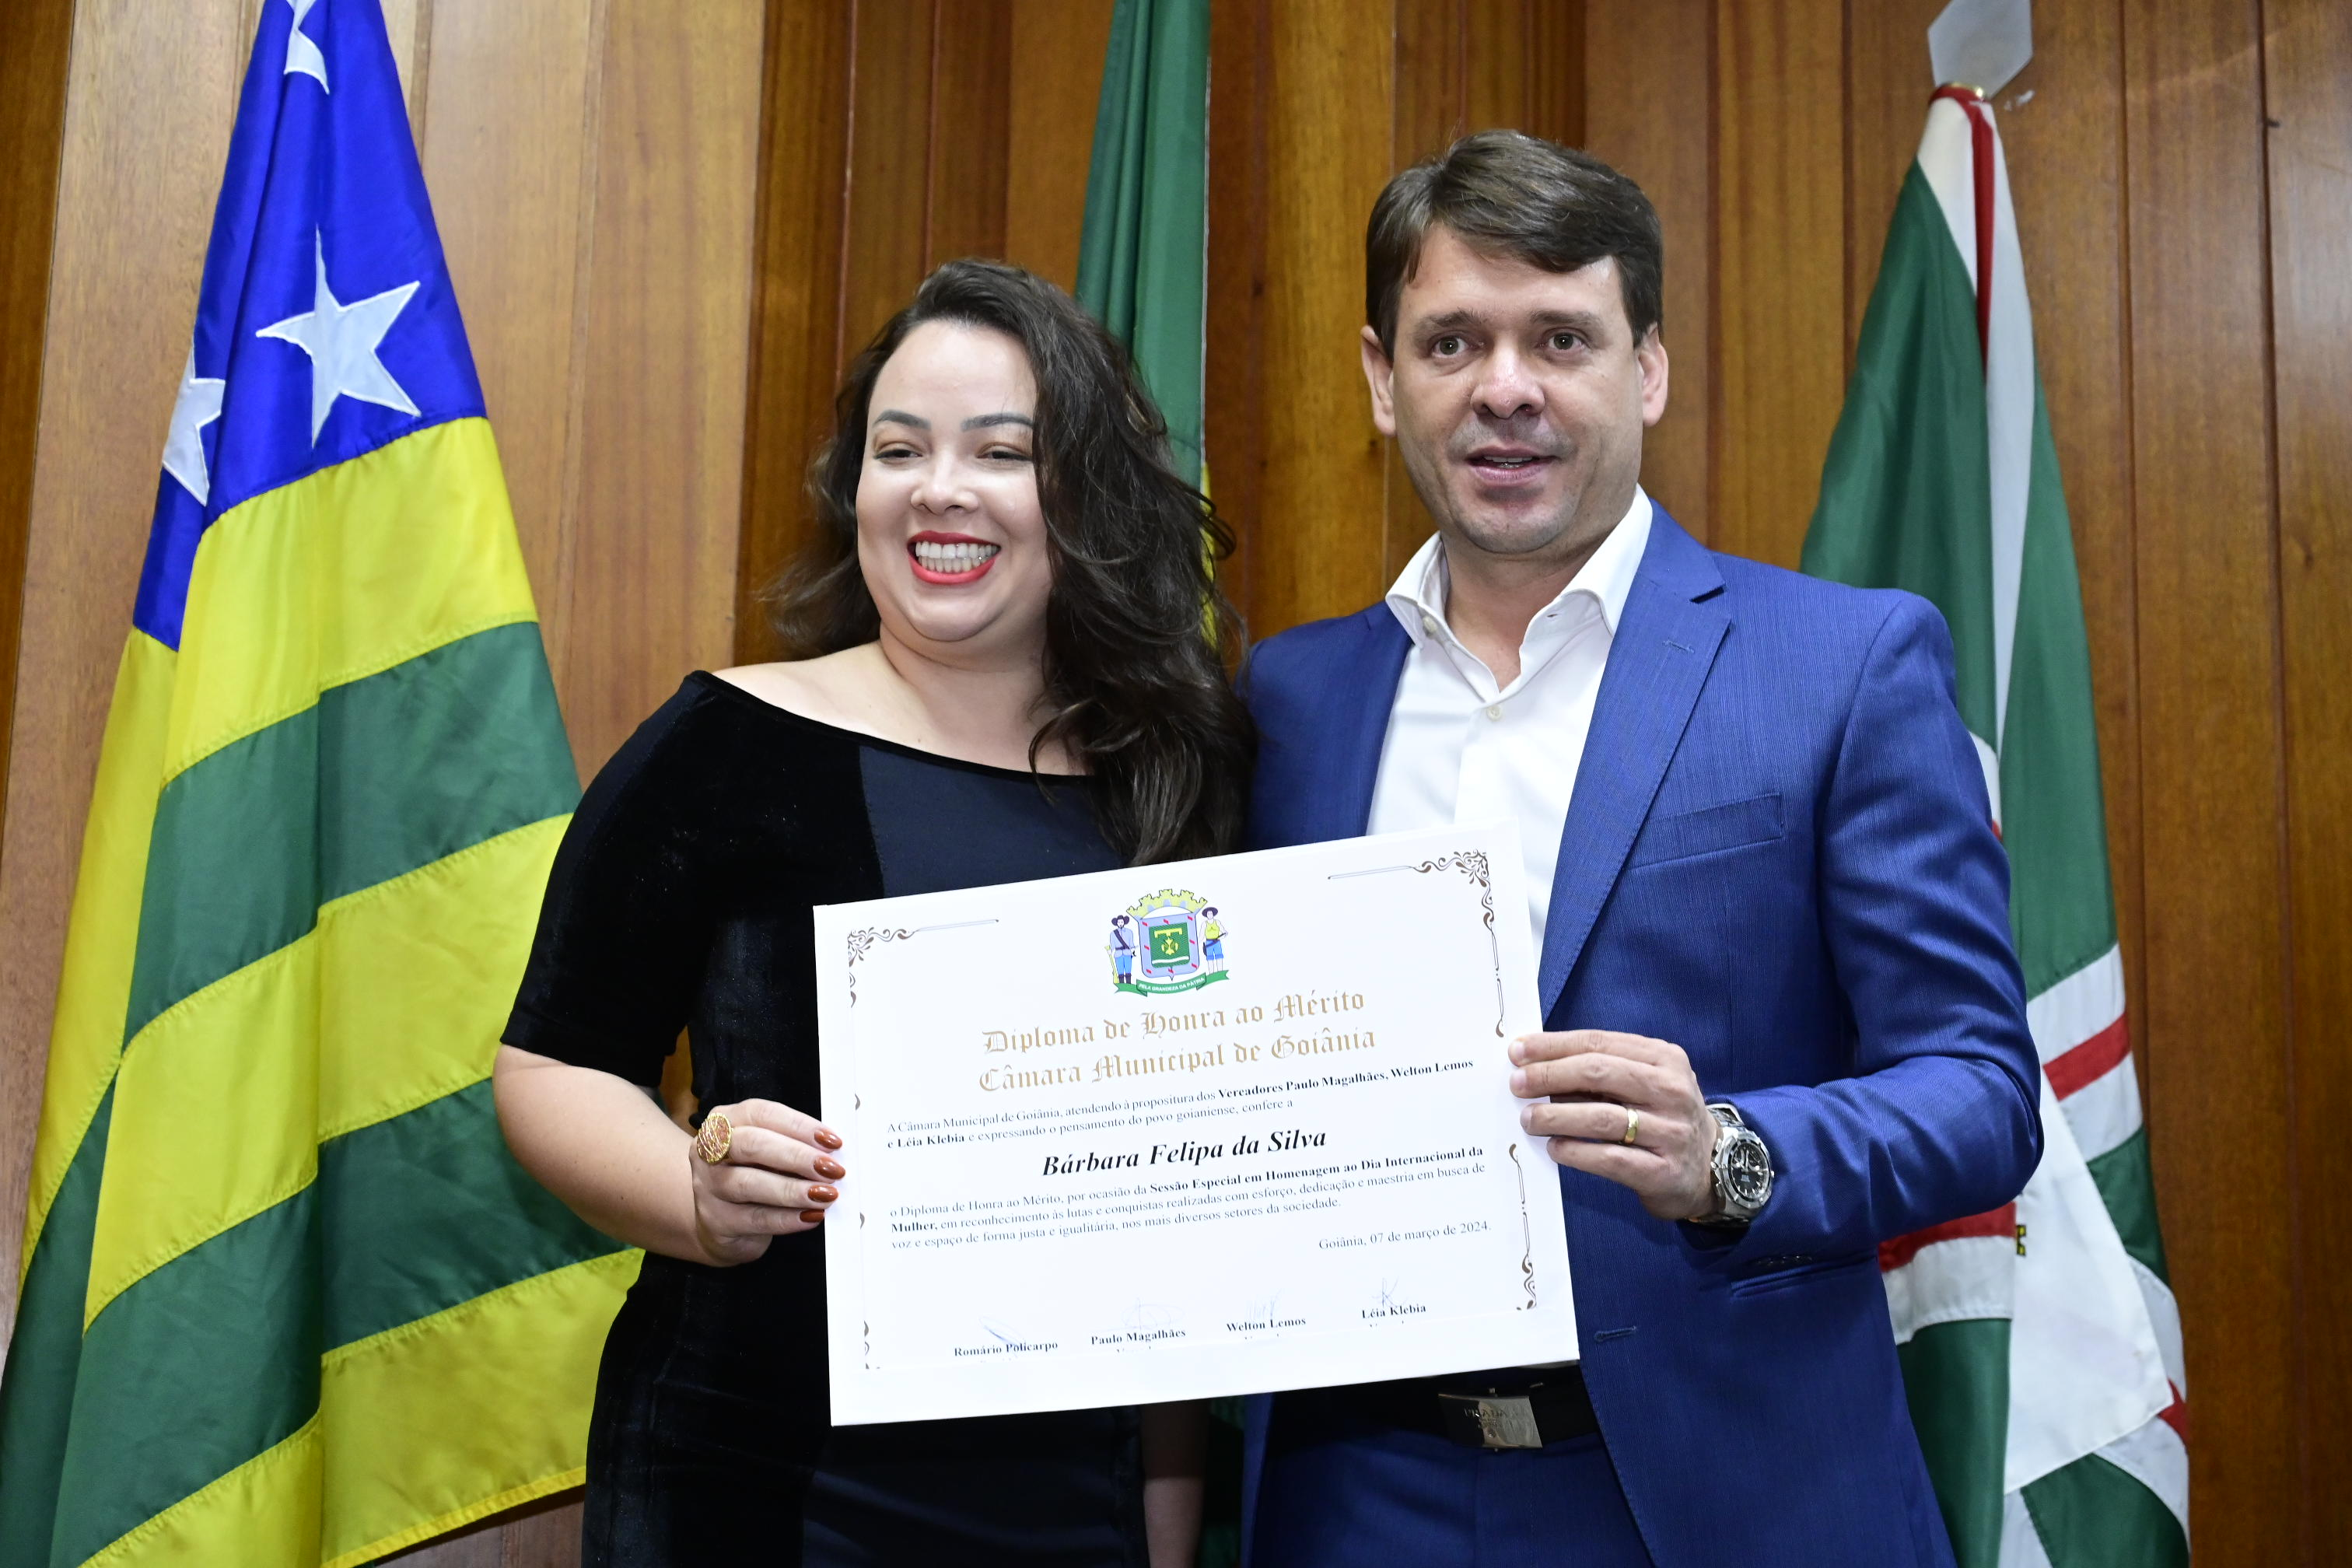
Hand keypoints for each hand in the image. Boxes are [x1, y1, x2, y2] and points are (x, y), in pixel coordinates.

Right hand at [688, 1099, 844, 1264]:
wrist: (719, 1220)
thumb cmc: (752, 1174)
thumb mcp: (767, 1152)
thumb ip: (793, 1145)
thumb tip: (833, 1151)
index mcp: (726, 1121)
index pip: (761, 1114)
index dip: (798, 1125)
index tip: (831, 1140)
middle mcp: (710, 1150)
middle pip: (751, 1145)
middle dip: (796, 1155)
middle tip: (831, 1168)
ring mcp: (709, 1186)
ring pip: (749, 1183)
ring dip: (792, 1189)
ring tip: (824, 1195)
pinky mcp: (717, 1221)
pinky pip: (755, 1219)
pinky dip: (787, 1218)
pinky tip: (810, 1216)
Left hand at [1509, 1031, 1718, 1221]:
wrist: (1711, 1167)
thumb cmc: (1663, 1116)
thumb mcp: (1645, 1082)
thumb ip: (1602, 1070)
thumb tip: (1536, 1065)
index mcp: (1665, 1059)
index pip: (1599, 1043)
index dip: (1554, 1045)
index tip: (1518, 1051)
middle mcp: (1672, 1091)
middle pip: (1599, 1073)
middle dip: (1550, 1075)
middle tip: (1517, 1083)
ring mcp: (1671, 1132)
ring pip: (1602, 1118)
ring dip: (1557, 1116)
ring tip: (1529, 1118)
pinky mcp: (1663, 1171)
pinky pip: (1611, 1159)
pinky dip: (1576, 1152)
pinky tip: (1555, 1148)